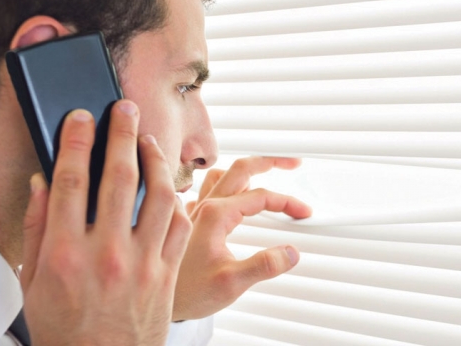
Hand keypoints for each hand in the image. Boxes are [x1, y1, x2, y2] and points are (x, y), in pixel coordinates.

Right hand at [20, 101, 191, 344]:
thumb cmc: (65, 326)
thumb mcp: (34, 281)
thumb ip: (38, 228)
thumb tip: (43, 183)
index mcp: (67, 253)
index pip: (72, 180)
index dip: (77, 140)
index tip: (82, 117)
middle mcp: (108, 252)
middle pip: (120, 177)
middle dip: (123, 134)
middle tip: (126, 109)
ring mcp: (143, 262)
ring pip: (160, 195)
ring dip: (157, 160)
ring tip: (151, 141)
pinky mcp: (167, 272)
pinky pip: (180, 225)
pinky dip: (177, 200)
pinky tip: (170, 185)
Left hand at [172, 157, 311, 320]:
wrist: (158, 299)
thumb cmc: (186, 292)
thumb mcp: (231, 283)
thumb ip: (263, 265)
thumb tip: (290, 252)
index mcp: (215, 215)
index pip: (260, 196)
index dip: (287, 202)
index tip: (303, 213)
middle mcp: (204, 206)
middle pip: (241, 169)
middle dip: (269, 161)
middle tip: (292, 162)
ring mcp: (195, 211)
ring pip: (223, 175)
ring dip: (246, 169)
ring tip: (265, 172)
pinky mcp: (191, 219)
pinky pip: (210, 190)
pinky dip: (227, 183)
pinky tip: (232, 193)